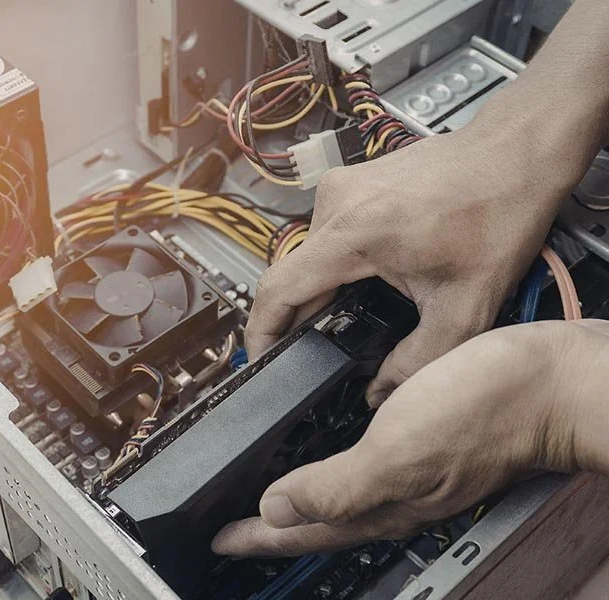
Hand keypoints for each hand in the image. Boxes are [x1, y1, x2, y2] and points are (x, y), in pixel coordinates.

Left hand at [212, 320, 608, 556]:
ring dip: (300, 494)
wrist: (549, 380)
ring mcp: (408, 465)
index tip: (220, 538)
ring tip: (272, 493)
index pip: (304, 529)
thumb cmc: (487, 412)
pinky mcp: (420, 435)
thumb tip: (276, 507)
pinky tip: (330, 447)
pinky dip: (331, 460)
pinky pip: (360, 460)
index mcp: (383, 499)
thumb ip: (337, 485)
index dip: (257, 536)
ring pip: (338, 491)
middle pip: (317, 517)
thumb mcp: (398, 450)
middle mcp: (393, 489)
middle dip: (273, 524)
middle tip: (239, 524)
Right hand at [245, 112, 586, 405]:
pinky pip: (325, 233)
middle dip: (298, 317)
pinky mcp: (349, 183)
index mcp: (353, 233)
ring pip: (308, 255)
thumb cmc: (498, 209)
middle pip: (290, 274)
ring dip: (320, 289)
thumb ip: (419, 360)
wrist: (514, 153)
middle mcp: (336, 203)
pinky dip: (335, 263)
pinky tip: (367, 279)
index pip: (278, 289)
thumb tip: (381, 391)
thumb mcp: (465, 305)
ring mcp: (340, 188)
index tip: (259, 358)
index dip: (261, 331)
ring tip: (350, 315)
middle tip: (317, 350)